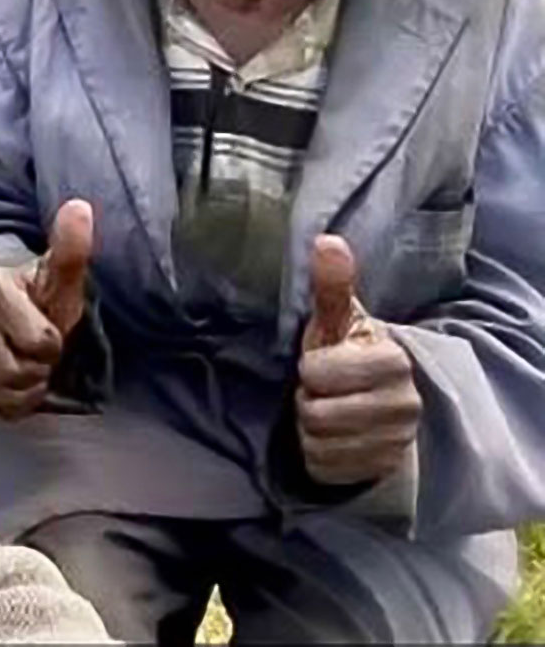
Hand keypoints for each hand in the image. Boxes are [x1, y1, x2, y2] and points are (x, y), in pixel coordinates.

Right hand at [0, 199, 93, 418]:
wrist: (6, 314)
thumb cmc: (39, 296)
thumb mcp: (59, 277)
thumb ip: (70, 248)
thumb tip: (80, 206)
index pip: (39, 341)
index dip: (52, 343)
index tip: (50, 328)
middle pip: (18, 370)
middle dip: (39, 366)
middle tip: (41, 350)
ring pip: (6, 389)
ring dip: (29, 384)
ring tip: (29, 362)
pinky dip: (15, 400)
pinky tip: (17, 380)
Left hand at [297, 235, 421, 485]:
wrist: (380, 402)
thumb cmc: (348, 353)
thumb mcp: (338, 321)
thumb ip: (333, 286)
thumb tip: (327, 241)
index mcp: (394, 362)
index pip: (318, 373)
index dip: (310, 368)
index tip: (323, 364)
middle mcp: (405, 407)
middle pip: (315, 413)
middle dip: (308, 399)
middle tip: (322, 390)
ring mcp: (396, 444)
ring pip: (317, 442)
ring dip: (310, 427)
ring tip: (328, 410)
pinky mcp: (381, 472)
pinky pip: (323, 467)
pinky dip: (317, 453)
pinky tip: (333, 437)